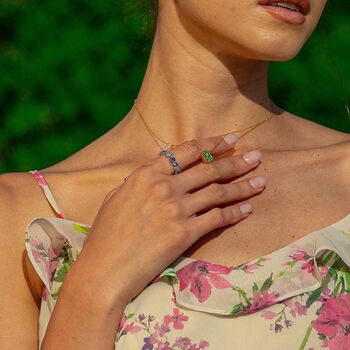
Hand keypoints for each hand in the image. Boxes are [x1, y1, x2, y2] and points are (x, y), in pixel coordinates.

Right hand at [68, 134, 265, 308]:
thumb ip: (141, 181)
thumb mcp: (118, 196)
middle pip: (209, 169)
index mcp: (146, 174)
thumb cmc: (106, 234)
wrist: (104, 269)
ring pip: (218, 192)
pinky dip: (236, 212)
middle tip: (256, 155)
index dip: (212, 143)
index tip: (230, 139)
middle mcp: (164, 187)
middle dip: (236, 161)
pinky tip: (248, 208)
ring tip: (261, 180)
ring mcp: (176, 209)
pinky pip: (217, 218)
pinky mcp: (185, 233)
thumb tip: (159, 172)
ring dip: (243, 185)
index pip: (186, 151)